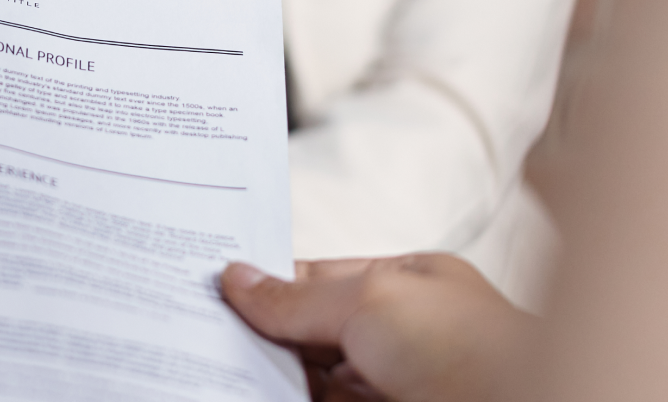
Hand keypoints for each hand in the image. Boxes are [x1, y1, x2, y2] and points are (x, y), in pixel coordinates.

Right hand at [221, 253, 531, 401]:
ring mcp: (389, 389)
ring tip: (210, 365)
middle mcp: (399, 338)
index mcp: (407, 285)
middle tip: (201, 329)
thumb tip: (238, 279)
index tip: (216, 286)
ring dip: (266, 375)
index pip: (322, 279)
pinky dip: (284, 398)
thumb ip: (300, 296)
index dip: (270, 282)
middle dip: (260, 333)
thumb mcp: (370, 300)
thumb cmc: (466, 348)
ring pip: (311, 381)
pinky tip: (246, 391)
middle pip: (311, 334)